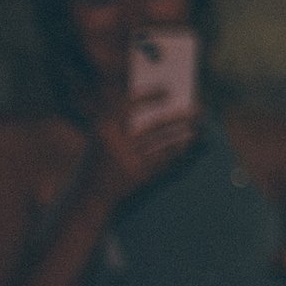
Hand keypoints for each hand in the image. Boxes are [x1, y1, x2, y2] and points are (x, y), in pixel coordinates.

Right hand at [81, 102, 200, 207]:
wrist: (87, 195)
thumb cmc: (99, 161)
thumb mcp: (102, 138)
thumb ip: (121, 121)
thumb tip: (158, 106)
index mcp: (102, 126)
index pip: (128, 104)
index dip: (149, 95)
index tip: (168, 89)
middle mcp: (112, 141)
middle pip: (153, 125)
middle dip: (177, 116)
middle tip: (198, 108)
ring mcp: (124, 160)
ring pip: (162, 142)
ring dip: (183, 132)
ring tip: (199, 125)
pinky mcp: (136, 176)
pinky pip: (163, 160)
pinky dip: (177, 150)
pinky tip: (189, 143)